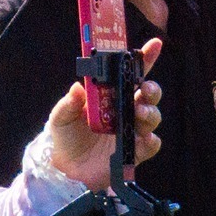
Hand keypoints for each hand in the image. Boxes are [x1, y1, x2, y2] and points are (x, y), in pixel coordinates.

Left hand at [44, 38, 164, 189]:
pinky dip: (150, 141)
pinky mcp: (135, 152)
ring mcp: (132, 131)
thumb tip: (77, 88)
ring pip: (153, 117)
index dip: (144, 59)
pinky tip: (142, 140)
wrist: (65, 170)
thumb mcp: (61, 117)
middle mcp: (125, 111)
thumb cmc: (65, 137)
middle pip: (148, 94)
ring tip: (138, 114)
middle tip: (144, 90)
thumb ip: (68, 103)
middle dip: (152, 89)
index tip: (154, 45)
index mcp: (111, 96)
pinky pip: (151, 144)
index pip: (130, 74)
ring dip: (150, 113)